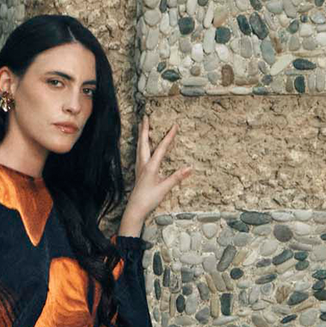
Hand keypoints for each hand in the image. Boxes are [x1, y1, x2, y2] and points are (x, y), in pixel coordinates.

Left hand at [120, 113, 194, 234]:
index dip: (169, 136)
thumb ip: (177, 177)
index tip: (174, 126)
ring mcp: (139, 167)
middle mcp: (143, 164)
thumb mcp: (165, 188)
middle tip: (145, 117)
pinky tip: (142, 146)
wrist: (135, 208)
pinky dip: (141, 145)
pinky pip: (139, 153)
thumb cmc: (149, 199)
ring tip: (142, 127)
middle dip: (145, 129)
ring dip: (142, 135)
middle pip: (144, 142)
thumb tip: (190, 168)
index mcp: (151, 166)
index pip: (162, 148)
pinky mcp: (139, 171)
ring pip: (140, 147)